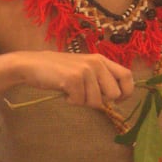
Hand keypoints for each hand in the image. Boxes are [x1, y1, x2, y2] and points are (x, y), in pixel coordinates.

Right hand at [19, 52, 133, 108]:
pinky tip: (64, 92)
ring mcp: (85, 70)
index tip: (117, 101)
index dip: (126, 92)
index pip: (127, 76)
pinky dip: (71, 101)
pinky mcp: (73, 79)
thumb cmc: (60, 71)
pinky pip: (80, 101)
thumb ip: (101, 79)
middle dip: (101, 101)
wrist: (33, 65)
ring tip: (72, 91)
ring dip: (83, 101)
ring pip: (96, 101)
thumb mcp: (85, 70)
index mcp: (101, 60)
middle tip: (86, 95)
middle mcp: (96, 63)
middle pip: (114, 93)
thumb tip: (118, 97)